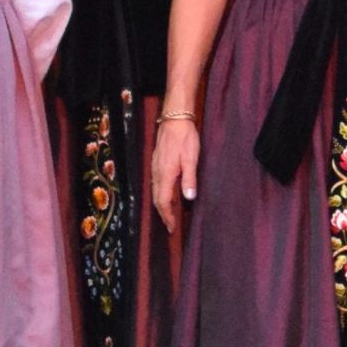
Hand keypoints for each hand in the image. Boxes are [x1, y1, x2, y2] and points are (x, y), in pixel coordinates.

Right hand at [148, 115, 202, 239]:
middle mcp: (157, 173)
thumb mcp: (191, 158)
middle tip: (170, 226)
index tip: (172, 228)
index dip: (168, 216)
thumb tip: (189, 198)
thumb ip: (189, 179)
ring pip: (155, 191)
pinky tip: (166, 194)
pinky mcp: (156, 162)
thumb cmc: (185, 137)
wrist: (174, 118)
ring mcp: (155, 167)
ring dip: (161, 204)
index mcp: (165, 174)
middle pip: (157, 199)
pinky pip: (155, 183)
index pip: (164, 201)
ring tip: (168, 214)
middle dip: (163, 214)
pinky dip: (160, 194)